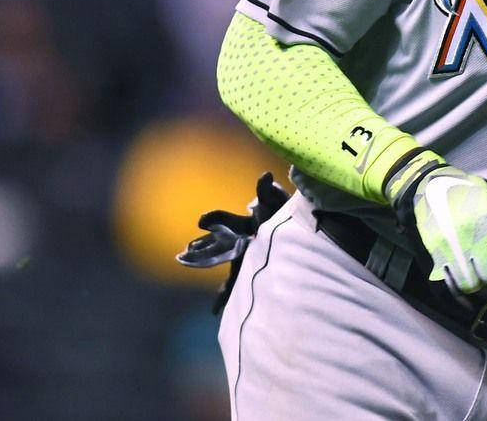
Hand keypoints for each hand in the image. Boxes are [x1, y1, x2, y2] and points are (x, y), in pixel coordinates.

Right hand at [176, 172, 290, 312]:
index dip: (213, 218)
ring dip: (211, 275)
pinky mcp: (250, 270)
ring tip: (198, 286)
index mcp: (246, 225)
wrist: (303, 231)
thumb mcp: (280, 203)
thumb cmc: (287, 214)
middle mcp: (241, 241)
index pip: (224, 219)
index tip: (202, 221)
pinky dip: (225, 298)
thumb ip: (269, 191)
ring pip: (222, 266)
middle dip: (201, 249)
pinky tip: (215, 311)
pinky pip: (235, 286)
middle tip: (183, 254)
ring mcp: (244, 257)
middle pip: (218, 245)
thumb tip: (265, 175)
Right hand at [385, 151, 486, 294]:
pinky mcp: (435, 252)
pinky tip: (463, 280)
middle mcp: (472, 234)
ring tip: (480, 278)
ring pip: (471, 284)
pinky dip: (458, 286)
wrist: (427, 183)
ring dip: (478, 284)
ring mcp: (451, 245)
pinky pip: (450, 281)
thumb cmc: (464, 189)